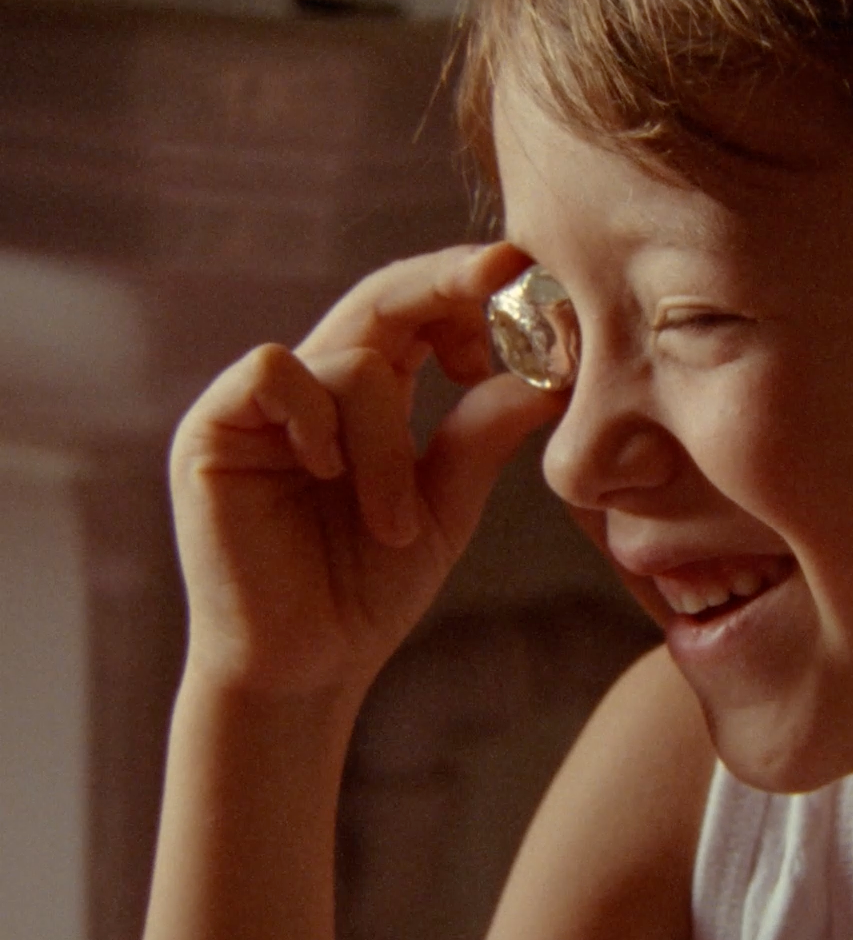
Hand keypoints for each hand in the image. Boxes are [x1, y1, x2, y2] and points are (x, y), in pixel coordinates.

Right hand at [168, 243, 562, 698]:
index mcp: (371, 396)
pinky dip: (319, 418)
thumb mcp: (447, 505)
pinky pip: (275, 371)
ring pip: (353, 361)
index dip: (471, 290)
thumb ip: (484, 435)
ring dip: (389, 446)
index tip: (532, 289)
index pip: (419, 312)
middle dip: (449, 281)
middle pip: (383, 296)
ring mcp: (261, 403)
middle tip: (506, 271)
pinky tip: (327, 473)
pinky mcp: (215, 428)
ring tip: (394, 526)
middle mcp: (315, 384)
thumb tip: (550, 373)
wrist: (306, 668)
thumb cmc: (371, 589)